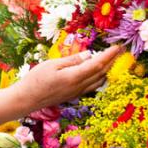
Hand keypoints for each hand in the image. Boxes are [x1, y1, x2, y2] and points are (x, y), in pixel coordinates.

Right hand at [9, 45, 123, 114]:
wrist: (26, 100)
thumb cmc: (35, 80)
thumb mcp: (52, 65)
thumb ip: (72, 60)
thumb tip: (89, 55)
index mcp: (74, 77)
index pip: (97, 64)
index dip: (109, 55)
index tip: (118, 47)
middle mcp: (79, 86)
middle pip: (101, 73)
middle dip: (113, 62)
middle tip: (121, 51)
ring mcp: (77, 92)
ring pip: (99, 81)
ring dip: (108, 70)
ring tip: (114, 61)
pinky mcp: (73, 95)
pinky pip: (92, 86)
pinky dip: (100, 78)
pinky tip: (100, 73)